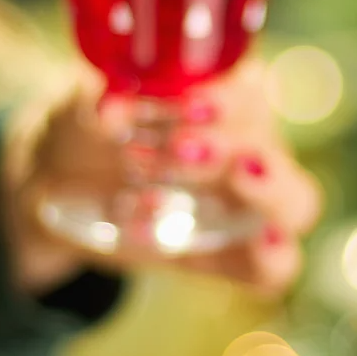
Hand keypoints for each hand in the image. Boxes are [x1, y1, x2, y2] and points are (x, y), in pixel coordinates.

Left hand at [1, 62, 321, 295]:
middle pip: (275, 144)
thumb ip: (95, 104)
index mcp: (221, 93)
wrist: (60, 192)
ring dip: (268, 192)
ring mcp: (246, 204)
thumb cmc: (84, 133)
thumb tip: (107, 108)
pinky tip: (264, 246)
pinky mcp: (232, 255)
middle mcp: (247, 144)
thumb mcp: (79, 111)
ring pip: (297, 201)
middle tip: (181, 150)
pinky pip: (274, 266)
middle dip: (237, 146)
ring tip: (231, 184)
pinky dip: (273, 257)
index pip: (250, 89)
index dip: (229, 96)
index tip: (189, 103)